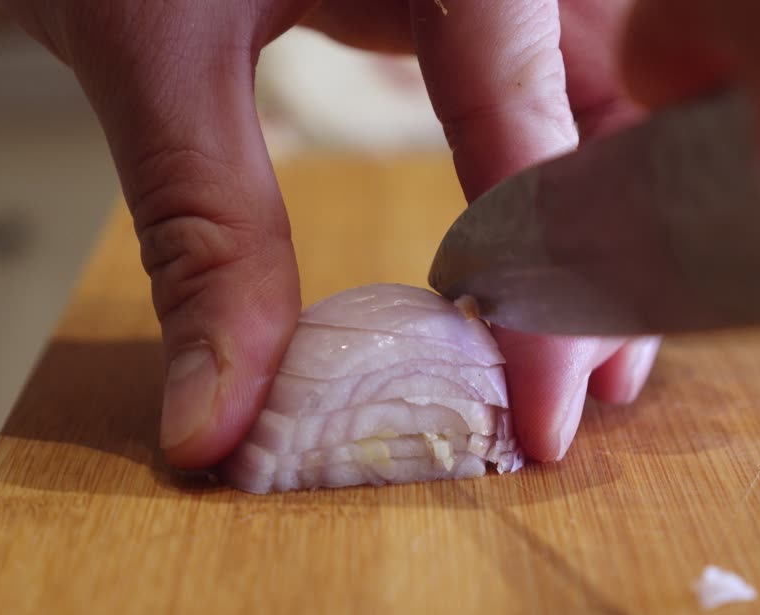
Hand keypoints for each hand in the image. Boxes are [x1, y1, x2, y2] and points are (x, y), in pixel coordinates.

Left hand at [2, 0, 661, 467]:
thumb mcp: (152, 47)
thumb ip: (203, 233)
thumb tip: (216, 422)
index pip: (531, 118)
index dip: (545, 285)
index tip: (548, 413)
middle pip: (607, 104)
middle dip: (603, 258)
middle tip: (587, 394)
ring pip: (593, 97)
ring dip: (586, 228)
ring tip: (571, 351)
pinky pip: (542, 83)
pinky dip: (541, 180)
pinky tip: (521, 263)